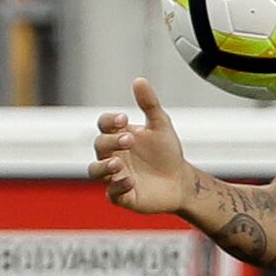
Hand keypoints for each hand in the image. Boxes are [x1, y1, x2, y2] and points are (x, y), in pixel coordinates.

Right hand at [91, 77, 195, 215]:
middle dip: (111, 142)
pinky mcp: (122, 196)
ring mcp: (115, 176)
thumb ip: (149, 104)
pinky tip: (131, 181)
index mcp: (119, 136)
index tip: (124, 119)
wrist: (180, 181)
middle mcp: (113, 155)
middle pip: (99, 146)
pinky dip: (118, 186)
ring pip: (95, 171)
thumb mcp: (160, 125)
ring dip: (104, 166)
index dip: (109, 121)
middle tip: (129, 140)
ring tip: (118, 163)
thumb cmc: (166, 153)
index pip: (103, 125)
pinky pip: (112, 193)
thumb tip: (139, 80)